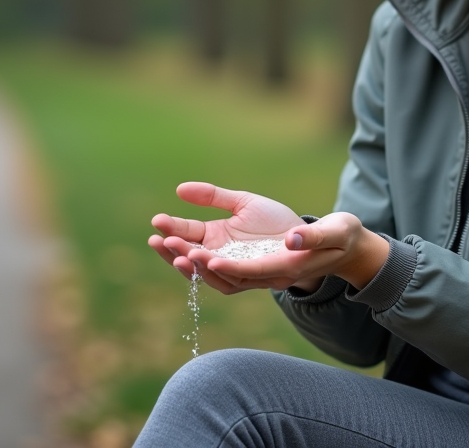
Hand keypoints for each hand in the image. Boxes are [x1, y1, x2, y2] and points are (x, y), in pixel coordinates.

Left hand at [148, 182, 389, 293]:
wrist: (339, 244)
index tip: (206, 257)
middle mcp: (261, 273)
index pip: (250, 272)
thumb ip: (310, 235)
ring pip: (210, 270)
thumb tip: (292, 239)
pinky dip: (189, 251)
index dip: (228, 267)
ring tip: (159, 238)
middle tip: (167, 241)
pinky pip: (211, 260)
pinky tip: (169, 235)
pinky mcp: (243, 255)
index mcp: (282, 268)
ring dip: (183, 257)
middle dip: (194, 260)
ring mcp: (249, 266)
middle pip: (220, 274)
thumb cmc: (338, 235)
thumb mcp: (332, 230)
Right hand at [149, 182, 304, 291]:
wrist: (311, 236)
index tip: (157, 221)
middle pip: (192, 260)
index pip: (188, 236)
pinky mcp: (259, 277)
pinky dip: (224, 271)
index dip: (172, 230)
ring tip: (182, 252)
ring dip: (195, 265)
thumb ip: (213, 197)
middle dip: (174, 252)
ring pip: (211, 274)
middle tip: (158, 240)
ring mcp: (240, 271)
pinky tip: (210, 261)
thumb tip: (179, 189)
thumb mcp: (242, 202)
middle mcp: (224, 258)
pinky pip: (238, 278)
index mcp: (217, 239)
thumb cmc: (275, 222)